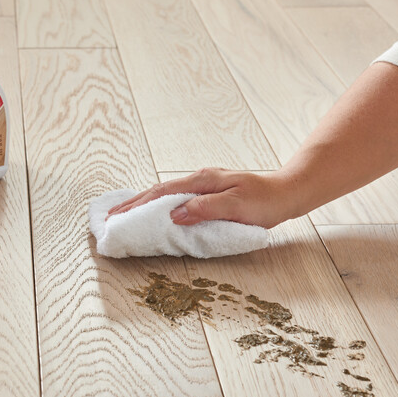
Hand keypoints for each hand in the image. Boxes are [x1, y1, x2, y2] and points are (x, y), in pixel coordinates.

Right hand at [106, 168, 298, 228]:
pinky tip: (153, 212)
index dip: (137, 205)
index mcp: (202, 180)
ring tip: (123, 215)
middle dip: (132, 204)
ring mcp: (203, 185)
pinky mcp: (208, 193)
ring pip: (165, 194)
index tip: (117, 216)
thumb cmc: (265, 202)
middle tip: (110, 217)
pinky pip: (176, 199)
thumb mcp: (237, 206)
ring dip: (142, 204)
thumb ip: (205, 209)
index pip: (162, 193)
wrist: (287, 193)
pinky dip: (158, 205)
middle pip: (157, 191)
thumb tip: (174, 214)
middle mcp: (199, 179)